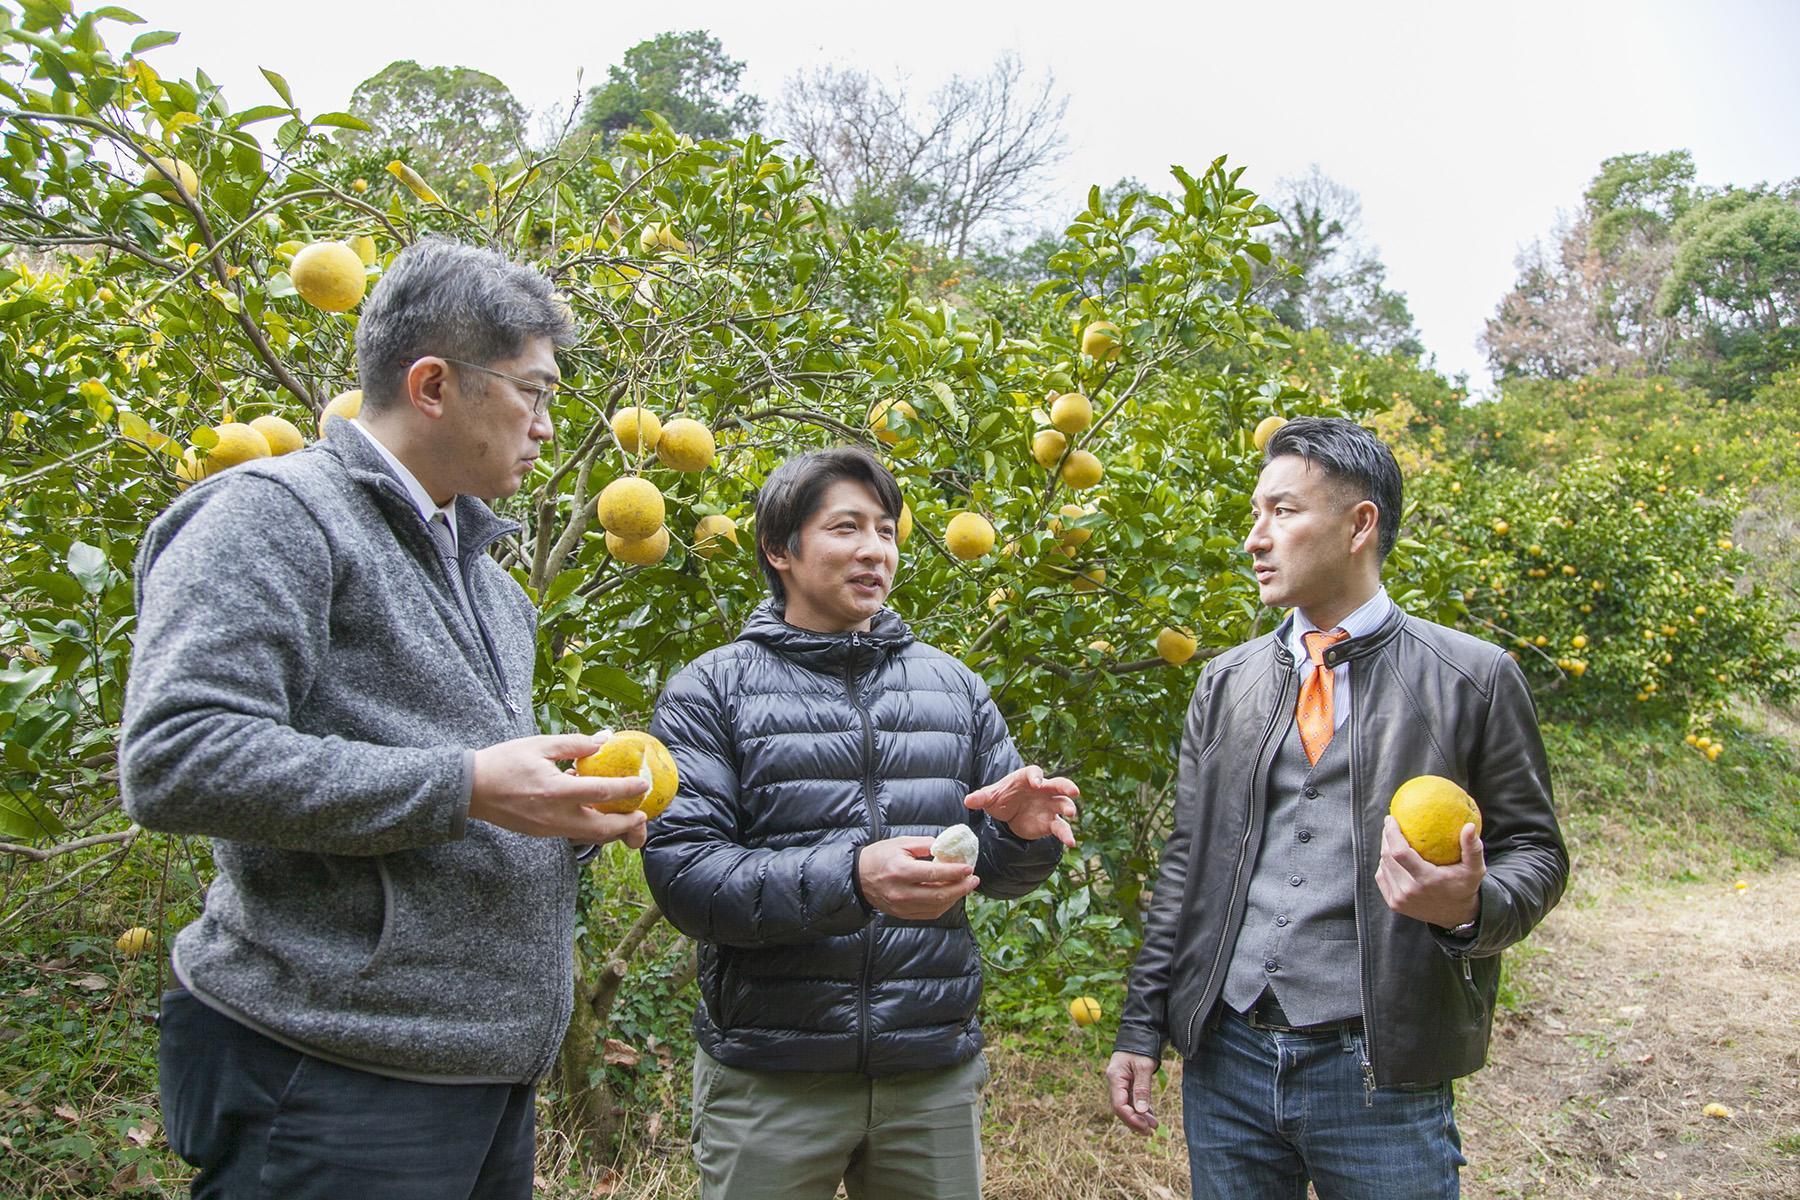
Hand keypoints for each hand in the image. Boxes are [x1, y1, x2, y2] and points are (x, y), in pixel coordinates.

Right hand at [469, 733, 649, 848]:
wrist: (470, 789)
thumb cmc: (503, 762)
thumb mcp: (539, 745)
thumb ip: (574, 744)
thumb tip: (603, 740)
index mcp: (555, 790)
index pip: (600, 793)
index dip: (626, 790)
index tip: (644, 785)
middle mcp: (555, 815)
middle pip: (601, 828)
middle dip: (626, 825)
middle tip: (642, 815)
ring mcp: (548, 829)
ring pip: (589, 837)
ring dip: (611, 830)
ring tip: (626, 819)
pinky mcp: (541, 833)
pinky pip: (573, 834)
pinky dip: (591, 829)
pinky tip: (596, 815)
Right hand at [856, 837, 979, 919]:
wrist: (858, 877)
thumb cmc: (880, 856)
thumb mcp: (901, 843)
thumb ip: (925, 845)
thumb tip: (947, 849)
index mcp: (901, 871)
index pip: (934, 874)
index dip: (955, 872)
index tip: (969, 868)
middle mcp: (901, 892)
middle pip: (939, 895)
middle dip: (961, 888)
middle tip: (974, 880)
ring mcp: (902, 906)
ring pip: (937, 907)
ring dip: (955, 898)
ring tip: (965, 887)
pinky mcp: (902, 914)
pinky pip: (929, 914)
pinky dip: (944, 906)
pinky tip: (951, 896)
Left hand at [964, 764, 1078, 846]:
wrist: (1008, 813)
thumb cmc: (1001, 798)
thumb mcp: (989, 797)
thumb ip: (980, 798)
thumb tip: (968, 801)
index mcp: (1027, 778)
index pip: (1035, 773)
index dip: (1037, 777)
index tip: (1037, 783)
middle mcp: (1043, 790)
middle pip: (1059, 784)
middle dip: (1067, 787)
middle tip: (1074, 791)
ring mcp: (1049, 806)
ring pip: (1063, 804)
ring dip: (1069, 808)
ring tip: (1071, 814)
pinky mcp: (1050, 822)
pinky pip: (1060, 827)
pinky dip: (1066, 834)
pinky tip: (1071, 843)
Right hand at [1105, 1051, 1159, 1133]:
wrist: (1140, 1031)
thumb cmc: (1142, 1048)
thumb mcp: (1144, 1067)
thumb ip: (1142, 1089)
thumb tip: (1141, 1111)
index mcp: (1115, 1078)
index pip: (1119, 1105)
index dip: (1131, 1119)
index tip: (1146, 1127)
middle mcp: (1115, 1081)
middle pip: (1121, 1108)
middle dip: (1135, 1120)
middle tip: (1151, 1130)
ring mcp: (1120, 1081)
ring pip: (1126, 1104)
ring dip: (1139, 1115)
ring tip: (1154, 1124)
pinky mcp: (1126, 1081)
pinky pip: (1130, 1098)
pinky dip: (1140, 1107)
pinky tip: (1150, 1113)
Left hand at [1376, 816, 1483, 929]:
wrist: (1456, 916)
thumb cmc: (1465, 886)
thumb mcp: (1474, 869)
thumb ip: (1473, 848)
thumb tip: (1469, 826)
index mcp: (1426, 881)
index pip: (1400, 853)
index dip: (1392, 834)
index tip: (1392, 818)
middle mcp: (1409, 892)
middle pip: (1387, 857)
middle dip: (1386, 836)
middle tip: (1391, 822)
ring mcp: (1400, 900)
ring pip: (1383, 866)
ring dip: (1385, 848)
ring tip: (1391, 835)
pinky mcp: (1394, 904)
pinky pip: (1382, 877)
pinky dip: (1385, 863)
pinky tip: (1391, 853)